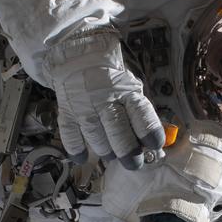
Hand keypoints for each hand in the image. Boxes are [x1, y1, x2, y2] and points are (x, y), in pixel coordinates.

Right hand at [48, 31, 164, 168]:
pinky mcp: (67, 112)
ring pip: (96, 138)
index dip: (149, 132)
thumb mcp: (131, 90)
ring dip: (105, 151)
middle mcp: (105, 99)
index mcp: (126, 92)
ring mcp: (84, 106)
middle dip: (128, 152)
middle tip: (133, 163)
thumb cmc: (112, 81)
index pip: (140, 114)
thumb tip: (150, 146)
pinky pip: (71, 136)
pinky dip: (77, 150)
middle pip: (117, 132)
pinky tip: (83, 157)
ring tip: (110, 153)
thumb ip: (138, 115)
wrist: (79, 58)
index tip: (154, 146)